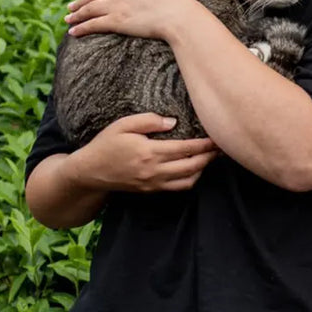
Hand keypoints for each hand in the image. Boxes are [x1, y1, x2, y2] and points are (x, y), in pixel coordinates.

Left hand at [66, 0, 199, 40]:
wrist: (179, 16)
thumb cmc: (175, 1)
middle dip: (80, 2)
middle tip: (70, 8)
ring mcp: (116, 6)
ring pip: (89, 10)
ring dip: (76, 15)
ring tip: (68, 20)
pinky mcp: (115, 21)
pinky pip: (93, 24)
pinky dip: (81, 28)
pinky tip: (73, 33)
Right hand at [68, 113, 217, 192]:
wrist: (90, 172)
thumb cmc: (106, 145)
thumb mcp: (123, 125)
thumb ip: (148, 121)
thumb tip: (173, 122)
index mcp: (149, 152)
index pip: (186, 149)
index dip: (205, 144)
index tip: (217, 137)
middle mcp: (154, 170)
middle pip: (192, 166)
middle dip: (210, 157)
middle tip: (222, 147)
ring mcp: (153, 183)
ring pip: (188, 180)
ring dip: (203, 169)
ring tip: (210, 157)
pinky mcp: (151, 190)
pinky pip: (178, 187)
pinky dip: (191, 179)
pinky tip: (194, 168)